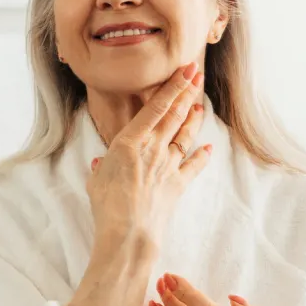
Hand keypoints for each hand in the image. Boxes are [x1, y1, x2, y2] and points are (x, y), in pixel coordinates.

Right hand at [86, 63, 210, 255]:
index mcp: (130, 142)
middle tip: (198, 73)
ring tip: (200, 103)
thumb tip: (103, 163)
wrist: (129, 235)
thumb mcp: (96, 181)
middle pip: (175, 114)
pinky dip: (202, 155)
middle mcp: (153, 148)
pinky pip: (194, 165)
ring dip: (193, 117)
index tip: (184, 70)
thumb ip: (102, 167)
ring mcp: (168, 165)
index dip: (173, 86)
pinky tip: (208, 147)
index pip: (156, 107)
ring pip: (185, 134)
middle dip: (188, 91)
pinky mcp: (178, 184)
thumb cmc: (107, 208)